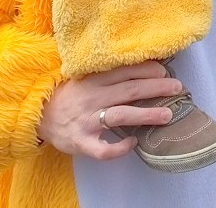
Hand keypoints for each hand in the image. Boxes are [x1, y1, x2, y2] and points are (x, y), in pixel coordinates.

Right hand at [36, 61, 183, 159]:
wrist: (37, 115)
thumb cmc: (69, 95)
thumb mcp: (85, 77)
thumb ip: (108, 74)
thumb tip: (143, 66)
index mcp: (94, 80)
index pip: (125, 71)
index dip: (148, 70)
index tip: (165, 71)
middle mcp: (92, 98)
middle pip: (129, 90)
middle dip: (156, 88)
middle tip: (178, 88)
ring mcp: (87, 121)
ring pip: (121, 115)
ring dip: (147, 114)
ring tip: (168, 115)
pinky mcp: (81, 142)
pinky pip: (103, 148)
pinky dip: (119, 147)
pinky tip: (133, 142)